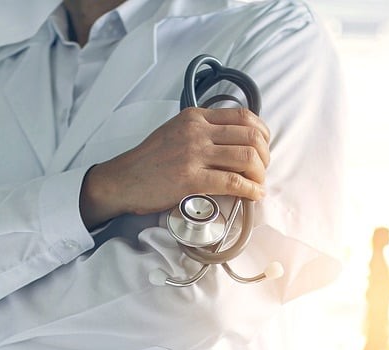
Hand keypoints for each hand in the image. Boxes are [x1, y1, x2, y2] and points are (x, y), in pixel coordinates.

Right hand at [79, 107, 272, 228]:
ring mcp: (193, 153)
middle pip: (251, 136)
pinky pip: (233, 181)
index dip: (262, 133)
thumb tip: (236, 140)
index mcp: (195, 116)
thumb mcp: (177, 131)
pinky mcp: (191, 178)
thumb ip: (204, 130)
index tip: (263, 148)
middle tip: (262, 169)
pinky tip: (254, 194)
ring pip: (246, 157)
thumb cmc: (151, 159)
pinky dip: (251, 189)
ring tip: (258, 183)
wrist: (123, 180)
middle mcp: (196, 131)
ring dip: (260, 173)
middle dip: (265, 155)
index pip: (243, 116)